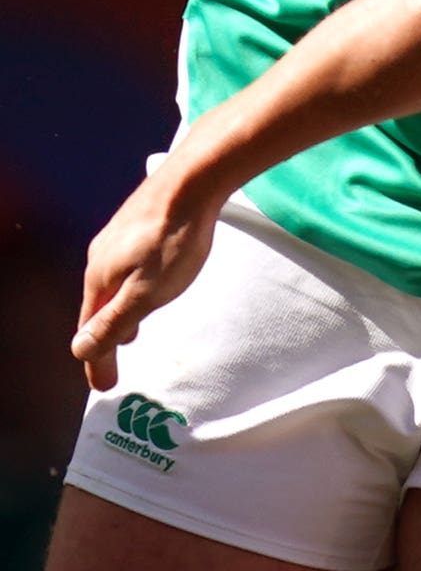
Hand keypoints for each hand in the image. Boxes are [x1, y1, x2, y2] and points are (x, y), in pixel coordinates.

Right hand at [74, 168, 224, 388]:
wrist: (189, 184)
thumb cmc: (173, 241)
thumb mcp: (146, 292)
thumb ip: (115, 322)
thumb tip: (80, 350)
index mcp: (99, 280)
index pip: (92, 331)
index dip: (96, 360)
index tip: (102, 387)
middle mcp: (99, 261)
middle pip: (96, 310)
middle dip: (102, 341)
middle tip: (108, 368)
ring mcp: (115, 243)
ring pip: (109, 289)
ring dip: (115, 317)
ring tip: (126, 336)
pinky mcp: (133, 229)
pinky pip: (123, 271)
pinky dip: (126, 292)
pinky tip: (142, 290)